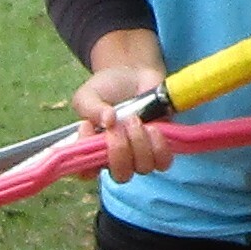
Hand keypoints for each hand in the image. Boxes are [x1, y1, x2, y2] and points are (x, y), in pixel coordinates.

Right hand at [72, 39, 173, 180]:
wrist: (134, 73)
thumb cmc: (107, 87)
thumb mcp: (89, 94)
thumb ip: (90, 108)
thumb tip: (108, 120)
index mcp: (93, 150)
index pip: (87, 172)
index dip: (88, 161)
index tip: (87, 127)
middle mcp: (116, 157)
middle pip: (121, 175)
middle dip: (120, 151)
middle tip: (117, 125)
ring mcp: (140, 154)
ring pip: (143, 168)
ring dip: (139, 144)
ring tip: (134, 119)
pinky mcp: (160, 147)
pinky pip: (163, 161)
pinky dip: (159, 146)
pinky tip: (153, 128)